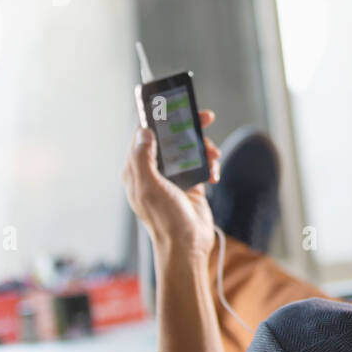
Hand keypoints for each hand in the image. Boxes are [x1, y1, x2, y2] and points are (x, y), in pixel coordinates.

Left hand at [121, 109, 221, 258]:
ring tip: (213, 155)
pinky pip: (201, 165)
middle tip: (205, 117)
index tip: (174, 105)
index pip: (145, 135)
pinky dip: (210, 165)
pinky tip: (214, 174)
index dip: (159, 118)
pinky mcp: (191, 185)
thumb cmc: (165, 219)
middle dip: (188, 128)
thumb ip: (142, 157)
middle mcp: (153, 171)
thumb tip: (144, 131)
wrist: (187, 246)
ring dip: (203, 148)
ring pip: (189, 149)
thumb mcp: (148, 186)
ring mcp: (173, 178)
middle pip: (170, 139)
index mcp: (137, 170)